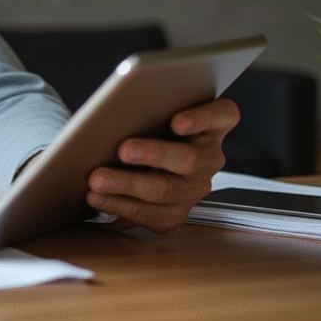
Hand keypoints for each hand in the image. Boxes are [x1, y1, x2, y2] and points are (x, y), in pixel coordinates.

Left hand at [84, 97, 238, 233]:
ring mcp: (194, 189)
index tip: (177, 121)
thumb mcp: (153, 112)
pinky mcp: (175, 214)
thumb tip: (113, 110)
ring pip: (164, 190)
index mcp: (211, 126)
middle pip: (188, 158)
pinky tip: (96, 198)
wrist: (142, 162)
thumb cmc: (148, 126)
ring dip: (127, 185)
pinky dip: (118, 205)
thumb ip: (146, 106)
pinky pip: (148, 214)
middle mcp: (208, 159)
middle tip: (124, 150)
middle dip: (153, 154)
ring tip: (98, 179)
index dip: (203, 118)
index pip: (223, 115)